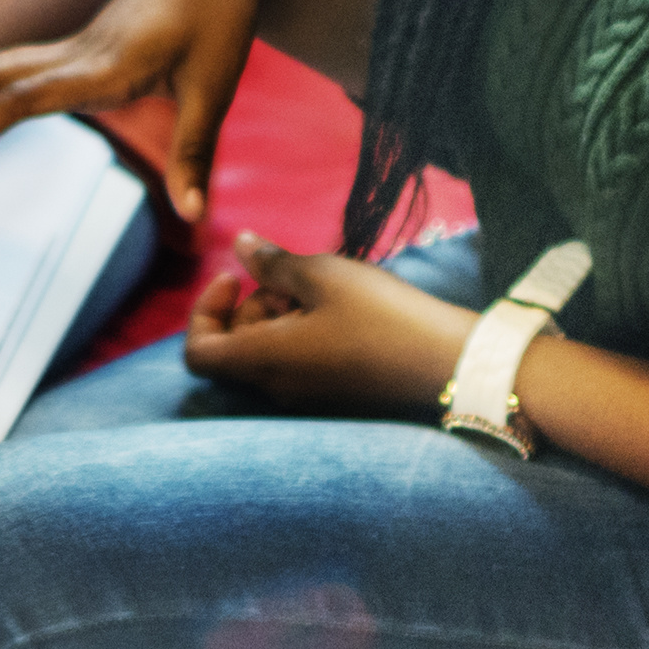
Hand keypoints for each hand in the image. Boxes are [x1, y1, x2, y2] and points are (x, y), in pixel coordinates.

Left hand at [177, 236, 469, 413]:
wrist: (451, 365)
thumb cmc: (382, 317)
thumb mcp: (323, 276)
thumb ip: (273, 263)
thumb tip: (239, 247)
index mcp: (262, 362)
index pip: (196, 352)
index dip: (204, 311)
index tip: (235, 278)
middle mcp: (277, 391)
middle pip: (235, 348)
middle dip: (252, 306)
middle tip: (297, 280)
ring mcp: (307, 402)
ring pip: (269, 357)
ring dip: (282, 319)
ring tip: (328, 293)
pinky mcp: (336, 402)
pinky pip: (300, 369)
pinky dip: (306, 337)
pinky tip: (345, 314)